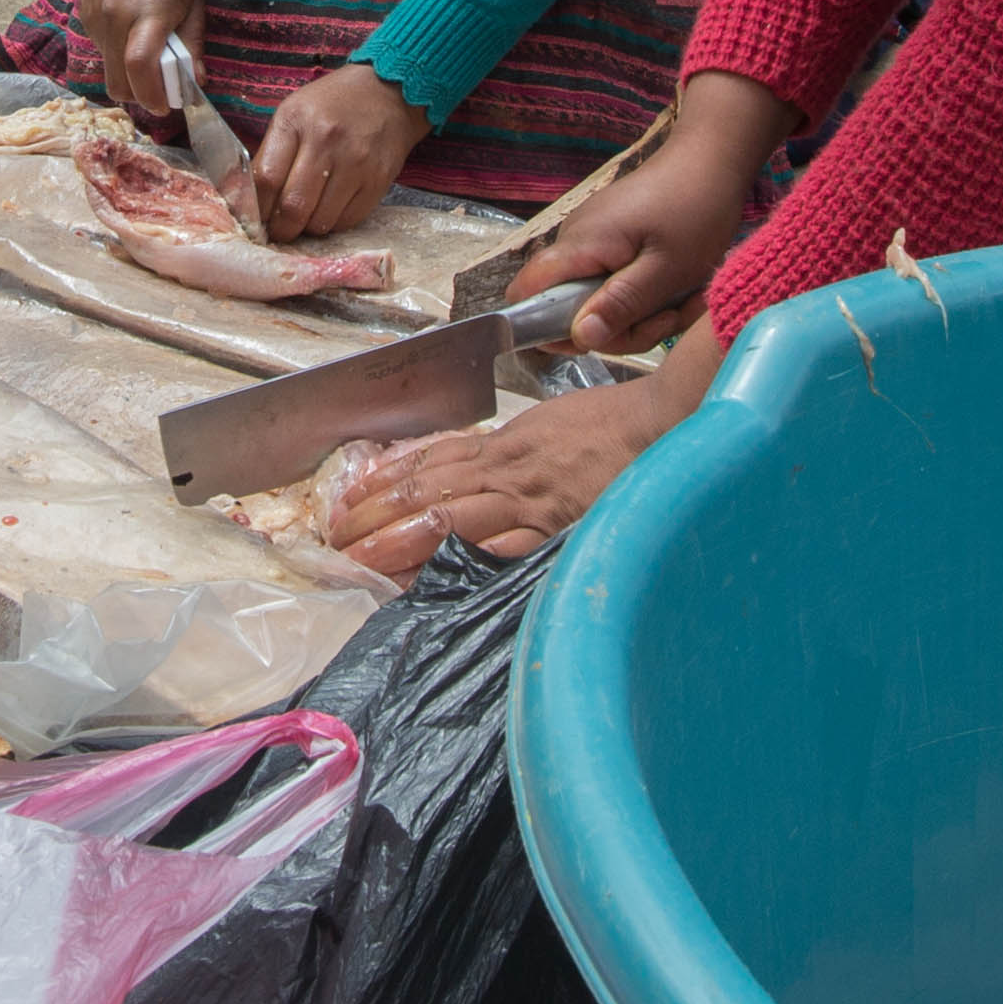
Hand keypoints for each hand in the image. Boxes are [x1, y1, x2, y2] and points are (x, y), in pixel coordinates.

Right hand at [77, 0, 205, 138]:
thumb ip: (193, 40)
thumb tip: (197, 80)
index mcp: (148, 15)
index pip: (140, 71)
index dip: (153, 97)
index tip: (167, 105)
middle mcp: (115, 21)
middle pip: (118, 84)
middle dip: (140, 95)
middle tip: (161, 86)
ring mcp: (95, 19)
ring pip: (108, 68)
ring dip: (127, 73)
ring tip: (149, 51)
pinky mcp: (84, 13)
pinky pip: (100, 48)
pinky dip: (116, 52)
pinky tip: (132, 30)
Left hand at [246, 63, 426, 239]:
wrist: (388, 93)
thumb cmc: (332, 105)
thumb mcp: (293, 114)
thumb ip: (271, 154)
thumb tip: (253, 202)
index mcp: (296, 121)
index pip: (266, 178)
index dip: (257, 208)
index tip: (256, 220)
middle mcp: (326, 141)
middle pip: (293, 206)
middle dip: (281, 229)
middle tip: (279, 231)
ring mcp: (356, 162)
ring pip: (321, 221)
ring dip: (308, 228)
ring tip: (307, 216)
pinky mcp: (378, 180)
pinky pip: (348, 220)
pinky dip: (334, 223)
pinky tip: (330, 209)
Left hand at [326, 375, 686, 572]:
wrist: (667, 425)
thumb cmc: (618, 426)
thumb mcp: (553, 426)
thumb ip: (513, 448)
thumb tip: (473, 465)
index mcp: (507, 443)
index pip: (431, 459)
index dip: (385, 479)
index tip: (350, 499)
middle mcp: (508, 468)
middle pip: (425, 488)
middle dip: (374, 513)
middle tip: (335, 536)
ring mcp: (529, 499)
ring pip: (446, 516)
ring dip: (396, 539)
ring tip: (358, 559)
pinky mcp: (554, 527)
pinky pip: (494, 547)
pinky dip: (455, 562)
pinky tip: (425, 578)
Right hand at [514, 82, 795, 353]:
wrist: (712, 159)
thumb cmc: (696, 209)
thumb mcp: (667, 269)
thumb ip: (622, 304)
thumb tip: (579, 337)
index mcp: (581, 245)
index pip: (526, 290)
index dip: (543, 325)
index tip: (598, 338)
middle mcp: (576, 240)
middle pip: (570, 306)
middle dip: (621, 326)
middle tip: (670, 317)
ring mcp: (594, 239)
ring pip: (599, 298)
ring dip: (642, 313)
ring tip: (685, 299)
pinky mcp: (612, 239)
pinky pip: (615, 281)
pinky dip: (646, 294)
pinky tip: (679, 287)